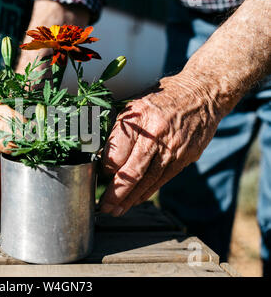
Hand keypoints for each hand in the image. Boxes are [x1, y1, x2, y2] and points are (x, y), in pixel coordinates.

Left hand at [100, 73, 222, 215]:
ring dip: (131, 198)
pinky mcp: (185, 157)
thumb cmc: (164, 97)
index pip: (117, 152)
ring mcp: (173, 148)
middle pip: (132, 171)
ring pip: (148, 180)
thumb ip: (121, 130)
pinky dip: (147, 192)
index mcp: (140, 116)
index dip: (106, 168)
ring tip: (117, 210)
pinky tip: (136, 200)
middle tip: (105, 207)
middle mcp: (157, 134)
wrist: (203, 93)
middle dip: (116, 193)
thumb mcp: (136, 104)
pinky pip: (162, 180)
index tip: (99, 175)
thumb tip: (104, 157)